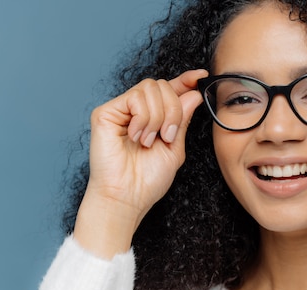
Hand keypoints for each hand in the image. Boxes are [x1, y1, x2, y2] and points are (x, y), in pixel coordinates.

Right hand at [74, 69, 208, 257]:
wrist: (128, 196)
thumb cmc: (148, 179)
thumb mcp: (175, 147)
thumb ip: (182, 119)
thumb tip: (193, 93)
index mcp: (154, 118)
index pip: (170, 89)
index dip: (185, 80)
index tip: (201, 75)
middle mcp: (136, 111)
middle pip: (163, 85)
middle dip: (174, 110)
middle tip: (168, 136)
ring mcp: (120, 110)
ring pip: (151, 88)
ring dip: (159, 118)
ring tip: (148, 141)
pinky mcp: (105, 112)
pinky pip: (135, 97)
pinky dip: (143, 119)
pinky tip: (136, 137)